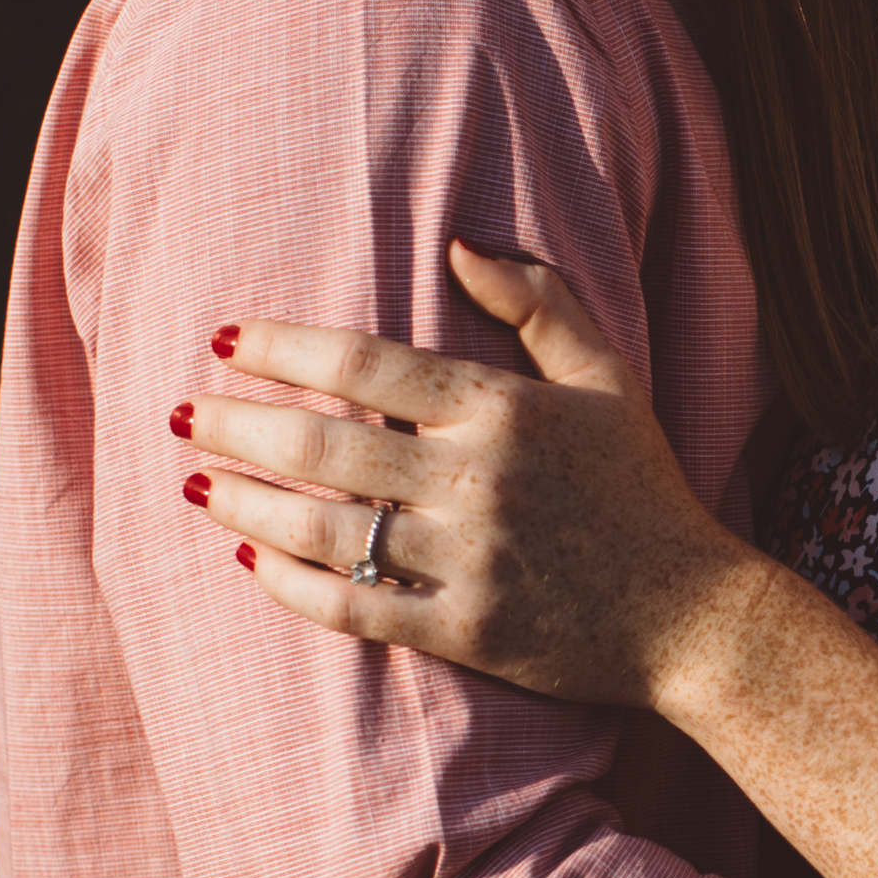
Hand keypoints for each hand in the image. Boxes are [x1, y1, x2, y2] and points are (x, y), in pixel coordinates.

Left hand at [176, 247, 764, 705]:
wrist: (695, 616)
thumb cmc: (643, 487)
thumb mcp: (608, 377)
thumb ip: (539, 302)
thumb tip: (458, 245)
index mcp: (504, 409)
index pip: (365, 367)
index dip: (284, 348)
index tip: (227, 340)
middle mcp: (477, 481)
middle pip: (325, 445)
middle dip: (238, 425)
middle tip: (182, 414)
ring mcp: (467, 561)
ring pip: (324, 528)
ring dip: (245, 502)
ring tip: (196, 485)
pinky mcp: (464, 632)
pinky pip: (353, 607)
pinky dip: (292, 585)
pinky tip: (252, 561)